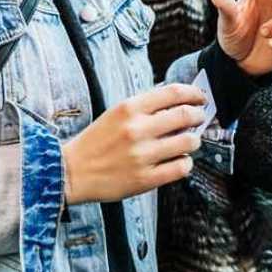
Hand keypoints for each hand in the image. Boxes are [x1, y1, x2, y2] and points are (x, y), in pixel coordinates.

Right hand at [62, 84, 206, 203]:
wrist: (71, 172)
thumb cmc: (95, 142)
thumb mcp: (116, 114)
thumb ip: (144, 106)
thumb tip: (177, 100)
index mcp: (129, 108)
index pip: (174, 93)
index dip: (194, 94)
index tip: (200, 98)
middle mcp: (137, 129)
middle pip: (186, 115)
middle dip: (199, 116)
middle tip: (200, 118)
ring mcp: (143, 155)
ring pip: (188, 142)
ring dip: (194, 140)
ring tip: (188, 142)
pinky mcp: (146, 179)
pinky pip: (181, 168)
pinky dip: (186, 163)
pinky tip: (179, 161)